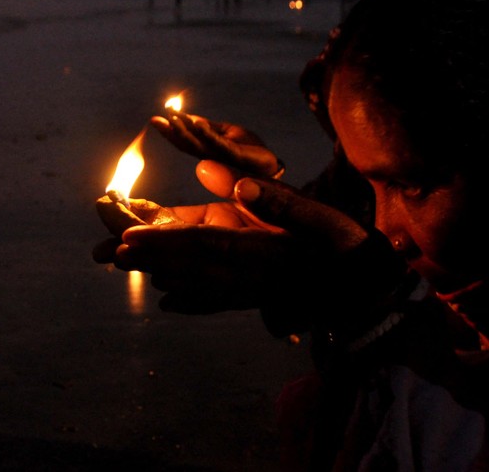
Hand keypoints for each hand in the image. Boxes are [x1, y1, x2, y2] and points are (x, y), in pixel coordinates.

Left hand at [106, 178, 405, 326]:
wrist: (376, 299)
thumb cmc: (352, 254)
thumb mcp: (325, 220)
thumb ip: (282, 203)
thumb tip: (241, 186)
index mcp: (264, 254)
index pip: (204, 246)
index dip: (165, 242)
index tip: (130, 237)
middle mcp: (251, 278)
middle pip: (192, 267)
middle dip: (152, 258)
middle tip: (112, 251)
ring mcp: (255, 293)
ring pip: (198, 284)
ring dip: (162, 274)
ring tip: (129, 267)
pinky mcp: (261, 299)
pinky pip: (218, 301)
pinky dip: (190, 301)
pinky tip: (169, 301)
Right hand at [150, 113, 281, 178]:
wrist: (272, 165)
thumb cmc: (250, 149)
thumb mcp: (227, 133)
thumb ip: (208, 127)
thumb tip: (186, 118)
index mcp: (209, 153)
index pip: (186, 142)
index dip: (170, 133)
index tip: (154, 120)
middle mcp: (214, 159)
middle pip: (190, 146)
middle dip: (173, 133)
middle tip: (156, 121)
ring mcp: (227, 160)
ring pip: (202, 147)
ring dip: (187, 134)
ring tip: (174, 120)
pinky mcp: (242, 158)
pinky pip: (223, 147)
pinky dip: (211, 136)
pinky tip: (200, 126)